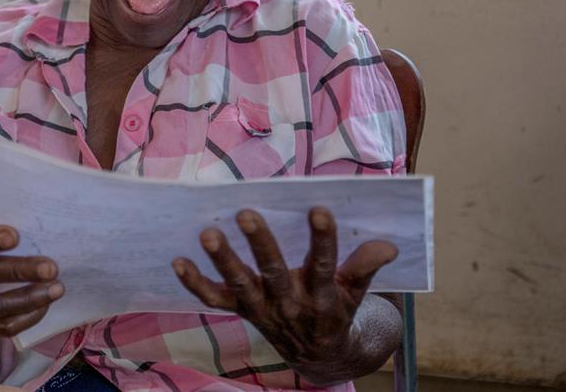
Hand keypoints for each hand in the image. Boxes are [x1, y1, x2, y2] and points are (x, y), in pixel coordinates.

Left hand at [172, 207, 396, 379]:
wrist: (321, 356)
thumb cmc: (339, 310)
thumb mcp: (359, 293)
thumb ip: (367, 266)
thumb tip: (388, 245)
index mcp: (324, 296)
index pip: (325, 265)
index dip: (323, 239)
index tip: (319, 209)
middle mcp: (290, 303)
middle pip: (274, 273)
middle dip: (261, 244)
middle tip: (247, 214)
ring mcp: (263, 309)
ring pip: (240, 285)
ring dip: (222, 260)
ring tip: (208, 233)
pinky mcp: (243, 312)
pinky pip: (214, 301)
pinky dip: (194, 284)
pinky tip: (177, 260)